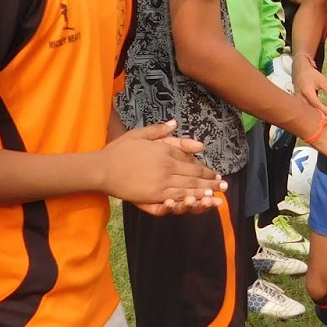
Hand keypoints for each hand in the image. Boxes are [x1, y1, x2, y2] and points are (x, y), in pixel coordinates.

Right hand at [102, 122, 223, 214]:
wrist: (102, 168)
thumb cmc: (120, 150)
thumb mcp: (140, 134)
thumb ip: (159, 131)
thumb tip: (175, 123)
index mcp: (165, 152)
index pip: (191, 162)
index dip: (205, 170)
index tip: (216, 174)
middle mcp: (166, 168)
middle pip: (194, 176)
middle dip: (210, 183)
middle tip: (223, 187)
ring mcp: (160, 184)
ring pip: (188, 189)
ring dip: (204, 193)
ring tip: (216, 197)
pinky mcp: (153, 197)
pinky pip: (175, 200)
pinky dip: (188, 201)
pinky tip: (197, 203)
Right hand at [293, 54, 326, 117]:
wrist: (298, 69)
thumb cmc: (311, 74)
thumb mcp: (321, 79)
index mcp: (307, 91)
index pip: (316, 104)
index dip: (324, 111)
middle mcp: (300, 97)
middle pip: (310, 110)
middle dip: (319, 117)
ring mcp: (297, 100)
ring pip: (306, 111)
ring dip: (314, 116)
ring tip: (323, 122)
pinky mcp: (296, 101)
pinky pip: (303, 109)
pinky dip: (310, 113)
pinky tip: (316, 117)